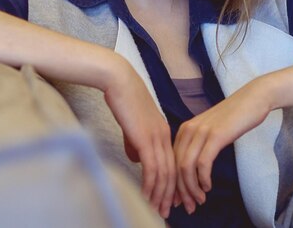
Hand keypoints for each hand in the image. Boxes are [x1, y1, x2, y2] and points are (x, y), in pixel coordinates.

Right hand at [103, 55, 175, 218]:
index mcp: (164, 131)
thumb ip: (136, 142)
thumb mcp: (132, 123)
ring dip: (161, 195)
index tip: (169, 199)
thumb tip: (136, 159)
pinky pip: (152, 169)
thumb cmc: (122, 98)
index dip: (172, 183)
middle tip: (167, 212)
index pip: (172, 162)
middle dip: (170, 195)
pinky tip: (147, 197)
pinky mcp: (146, 139)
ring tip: (157, 211)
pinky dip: (151, 186)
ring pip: (165, 174)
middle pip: (172, 172)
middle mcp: (165, 136)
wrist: (119, 80)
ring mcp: (157, 137)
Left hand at [173, 79, 271, 213]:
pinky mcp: (215, 135)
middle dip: (180, 191)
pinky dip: (203, 179)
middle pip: (175, 166)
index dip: (173, 184)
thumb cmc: (234, 117)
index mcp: (184, 129)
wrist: (252, 99)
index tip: (178, 200)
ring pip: (186, 167)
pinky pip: (202, 163)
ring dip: (191, 189)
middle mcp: (188, 129)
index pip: (171, 161)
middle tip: (189, 207)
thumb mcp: (210, 131)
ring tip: (199, 201)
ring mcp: (201, 131)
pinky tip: (208, 187)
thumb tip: (192, 172)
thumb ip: (199, 146)